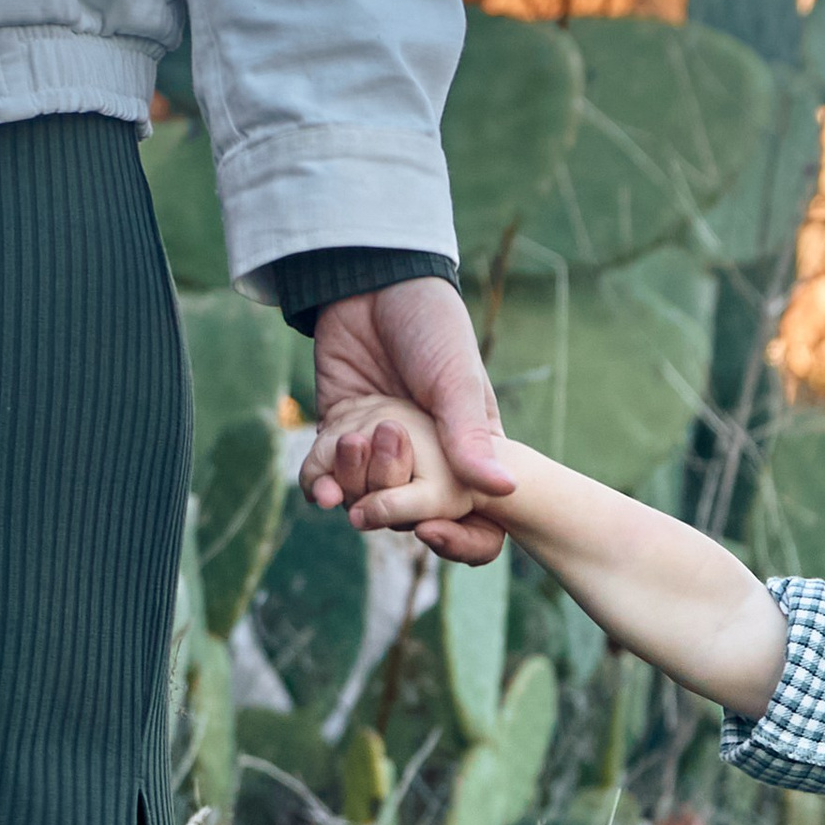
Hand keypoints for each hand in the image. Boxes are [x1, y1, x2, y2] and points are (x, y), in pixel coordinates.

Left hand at [311, 278, 511, 554]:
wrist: (369, 283)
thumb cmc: (429, 325)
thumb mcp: (456, 379)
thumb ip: (471, 436)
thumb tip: (504, 492)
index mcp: (465, 452)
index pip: (476, 519)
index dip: (462, 541)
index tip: (433, 532)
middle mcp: (422, 459)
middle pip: (411, 518)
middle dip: (394, 505)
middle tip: (387, 459)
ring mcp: (376, 449)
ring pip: (364, 501)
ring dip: (354, 489)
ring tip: (354, 449)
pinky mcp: (337, 433)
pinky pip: (325, 478)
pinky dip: (321, 488)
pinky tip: (320, 491)